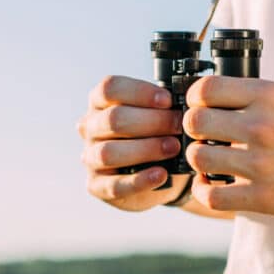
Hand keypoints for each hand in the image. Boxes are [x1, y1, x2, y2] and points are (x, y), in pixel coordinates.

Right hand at [77, 75, 186, 211]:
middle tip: (180, 126)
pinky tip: (161, 174)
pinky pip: (114, 185)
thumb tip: (182, 104)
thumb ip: (163, 107)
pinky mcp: (97, 186)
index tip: (168, 100)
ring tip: (174, 147)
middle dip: (151, 122)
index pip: (110, 88)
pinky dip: (140, 180)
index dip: (140, 92)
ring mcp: (90, 158)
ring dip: (145, 149)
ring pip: (108, 152)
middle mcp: (90, 128)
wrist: (161, 175)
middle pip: (112, 119)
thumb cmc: (158, 135)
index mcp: (101, 103)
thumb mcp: (159, 115)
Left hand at [182, 76, 273, 218]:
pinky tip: (212, 185)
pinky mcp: (263, 197)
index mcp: (269, 96)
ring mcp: (262, 164)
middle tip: (205, 136)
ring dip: (199, 160)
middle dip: (194, 130)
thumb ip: (250, 99)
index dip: (195, 98)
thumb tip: (203, 100)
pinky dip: (204, 191)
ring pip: (198, 158)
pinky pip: (211, 196)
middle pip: (195, 122)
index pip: (206, 88)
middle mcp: (263, 127)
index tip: (201, 106)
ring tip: (211, 161)